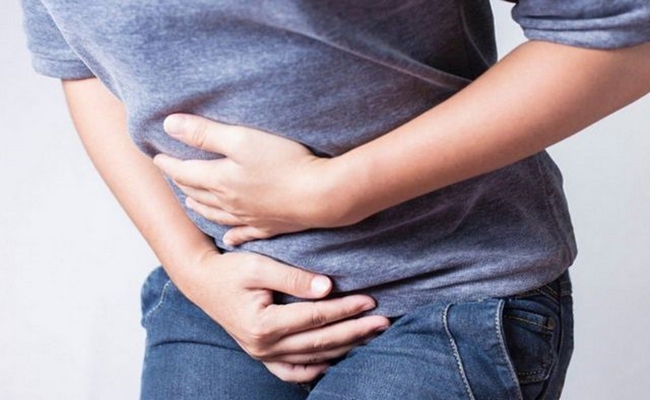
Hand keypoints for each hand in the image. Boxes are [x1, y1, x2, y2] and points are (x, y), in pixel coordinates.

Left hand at [153, 114, 353, 245]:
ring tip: (190, 202)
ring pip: (215, 214)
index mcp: (219, 180)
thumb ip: (205, 133)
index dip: (169, 164)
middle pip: (197, 193)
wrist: (320, 195)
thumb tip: (168, 126)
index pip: (184, 172)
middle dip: (181, 183)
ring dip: (199, 206)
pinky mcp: (269, 226)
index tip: (157, 157)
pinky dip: (231, 235)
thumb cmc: (284, 163)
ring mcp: (249, 217)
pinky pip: (243, 233)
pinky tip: (227, 238)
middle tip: (172, 175)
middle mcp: (229, 202)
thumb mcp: (242, 139)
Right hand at [182, 250, 389, 382]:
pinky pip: (290, 370)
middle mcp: (263, 345)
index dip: (345, 309)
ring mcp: (261, 354)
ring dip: (343, 347)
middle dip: (354, 331)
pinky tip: (332, 361)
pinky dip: (313, 369)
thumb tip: (328, 287)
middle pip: (319, 341)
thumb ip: (293, 277)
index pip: (315, 318)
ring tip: (370, 336)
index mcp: (264, 324)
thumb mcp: (258, 266)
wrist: (201, 281)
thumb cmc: (229, 269)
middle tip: (383, 321)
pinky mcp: (260, 353)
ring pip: (311, 357)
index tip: (370, 300)